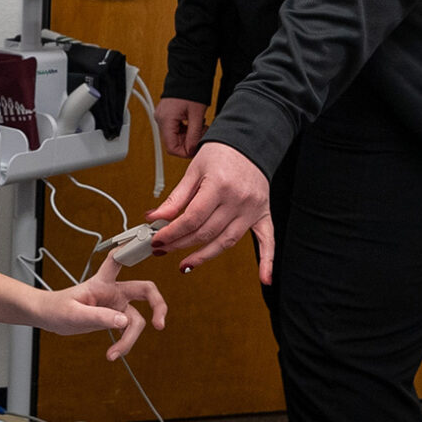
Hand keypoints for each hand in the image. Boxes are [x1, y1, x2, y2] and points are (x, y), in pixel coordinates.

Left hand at [24, 254, 166, 360]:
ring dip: (130, 339)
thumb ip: (99, 316)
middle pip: (145, 290)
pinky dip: (124, 343)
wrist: (49, 317)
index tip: (146, 247)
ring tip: (114, 354)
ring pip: (136, 320)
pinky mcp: (114, 318)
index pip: (118, 261)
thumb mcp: (74, 314)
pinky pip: (128, 330)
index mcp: (102, 283)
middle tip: (159, 324)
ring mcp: (116, 305)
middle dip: (158, 305)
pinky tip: (114, 353)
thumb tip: (123, 321)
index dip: (131, 251)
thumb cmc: (57, 308)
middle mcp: (113, 291)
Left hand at [147, 140, 274, 281]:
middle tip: (163, 249)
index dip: (171, 233)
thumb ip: (175, 198)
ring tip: (185, 264)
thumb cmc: (221, 153)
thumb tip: (153, 218)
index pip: (192, 219)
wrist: (249, 142)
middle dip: (180, 244)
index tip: (156, 240)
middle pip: (206, 232)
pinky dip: (267, 261)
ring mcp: (252, 209)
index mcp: (219, 185)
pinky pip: (268, 241)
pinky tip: (264, 278)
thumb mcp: (193, 171)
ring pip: (227, 242)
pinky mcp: (263, 214)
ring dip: (205, 256)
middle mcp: (238, 199)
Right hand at [155, 96, 206, 159]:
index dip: (185, 152)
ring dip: (188, 136)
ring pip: (174, 136)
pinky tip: (194, 123)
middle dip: (189, 142)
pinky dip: (185, 129)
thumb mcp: (197, 115)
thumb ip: (194, 135)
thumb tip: (193, 149)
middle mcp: (160, 119)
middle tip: (201, 134)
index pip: (171, 147)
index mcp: (166, 120)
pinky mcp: (166, 115)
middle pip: (173, 142)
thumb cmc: (191, 90)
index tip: (196, 149)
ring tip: (199, 126)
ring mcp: (162, 117)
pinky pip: (174, 128)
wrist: (188, 74)